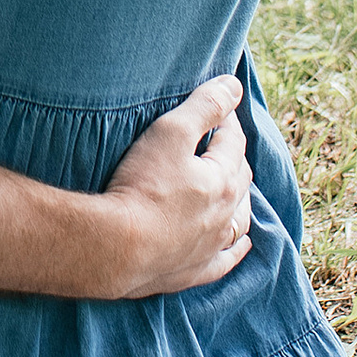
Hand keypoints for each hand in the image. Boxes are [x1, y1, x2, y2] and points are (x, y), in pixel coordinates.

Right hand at [98, 77, 254, 295]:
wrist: (115, 247)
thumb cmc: (141, 186)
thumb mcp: (170, 133)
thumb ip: (204, 106)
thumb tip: (234, 86)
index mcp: (223, 180)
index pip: (232, 141)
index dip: (225, 119)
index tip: (216, 106)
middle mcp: (226, 215)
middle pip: (240, 178)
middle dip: (233, 155)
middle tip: (219, 141)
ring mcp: (211, 246)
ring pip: (239, 219)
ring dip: (240, 200)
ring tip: (234, 188)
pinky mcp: (194, 271)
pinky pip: (226, 260)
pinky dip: (236, 249)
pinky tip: (241, 244)